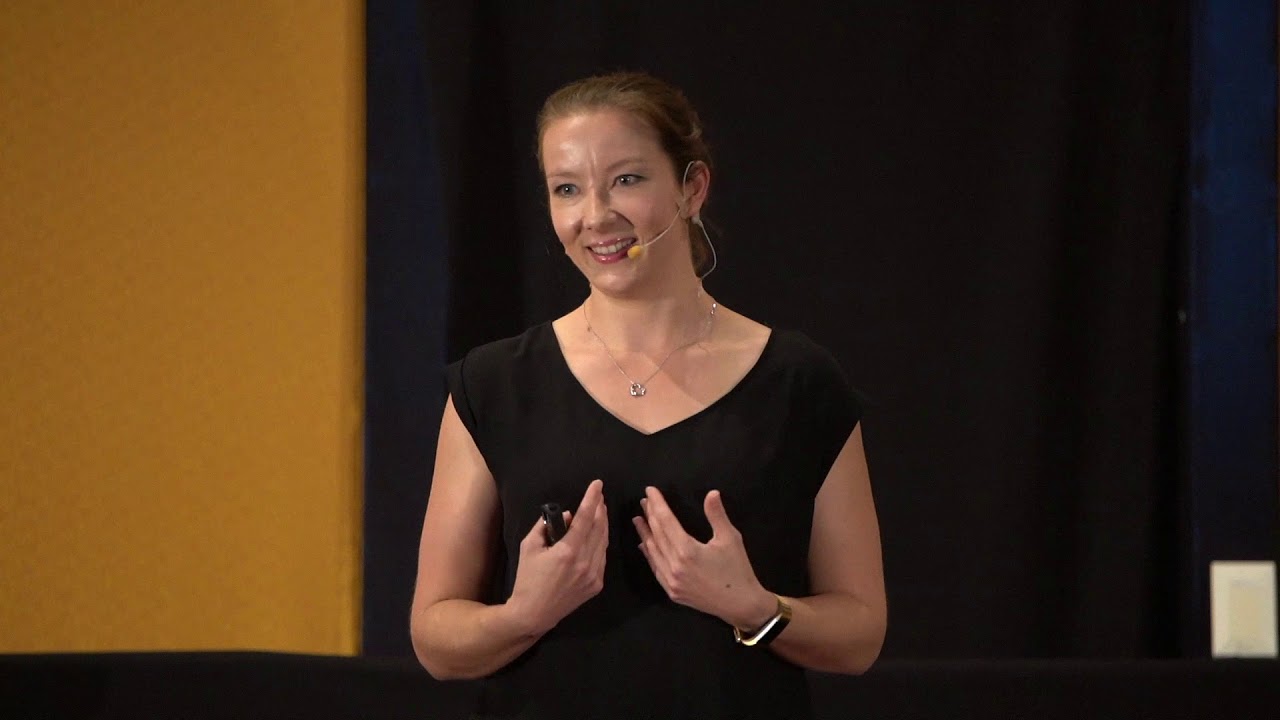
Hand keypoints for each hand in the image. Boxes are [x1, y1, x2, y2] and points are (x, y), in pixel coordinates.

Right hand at [506, 479, 608, 634]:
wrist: (534, 613)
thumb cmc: (528, 579)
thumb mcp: (529, 547)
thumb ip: (546, 526)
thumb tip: (566, 515)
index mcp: (567, 551)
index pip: (585, 518)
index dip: (592, 499)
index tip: (598, 484)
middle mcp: (585, 562)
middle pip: (599, 528)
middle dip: (600, 509)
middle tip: (600, 496)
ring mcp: (594, 575)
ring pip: (604, 542)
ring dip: (603, 525)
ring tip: (600, 511)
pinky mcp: (597, 585)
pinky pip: (602, 557)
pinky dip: (601, 543)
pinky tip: (597, 535)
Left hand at [632, 486, 774, 629]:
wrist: (741, 605)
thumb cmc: (737, 570)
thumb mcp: (730, 538)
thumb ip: (717, 515)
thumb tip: (712, 493)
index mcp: (687, 551)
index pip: (666, 521)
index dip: (657, 504)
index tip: (650, 491)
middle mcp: (674, 566)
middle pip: (657, 535)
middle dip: (650, 515)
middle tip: (644, 500)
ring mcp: (671, 581)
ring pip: (653, 552)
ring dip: (645, 533)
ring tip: (639, 519)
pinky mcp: (672, 592)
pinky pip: (656, 568)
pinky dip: (649, 554)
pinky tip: (644, 545)